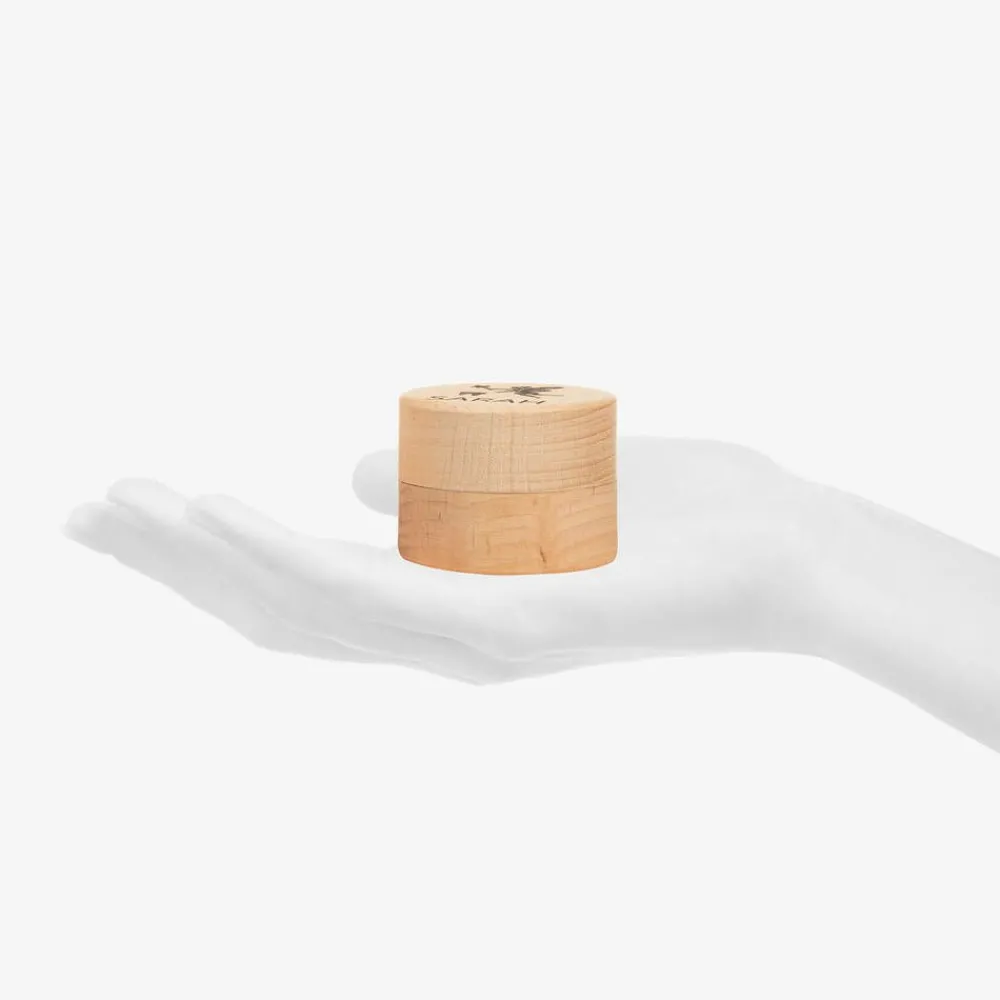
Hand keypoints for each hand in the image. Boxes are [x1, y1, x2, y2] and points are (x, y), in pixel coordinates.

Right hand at [64, 437, 827, 682]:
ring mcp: (468, 640)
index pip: (303, 590)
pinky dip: (280, 553)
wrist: (779, 551)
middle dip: (178, 564)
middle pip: (280, 609)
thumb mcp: (533, 482)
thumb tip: (348, 471)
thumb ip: (436, 486)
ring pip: (303, 606)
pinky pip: (367, 595)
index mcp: (445, 604)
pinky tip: (216, 511)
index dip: (210, 556)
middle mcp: (442, 637)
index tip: (138, 507)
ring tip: (123, 505)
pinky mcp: (503, 627)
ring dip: (205, 552)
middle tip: (86, 513)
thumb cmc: (665, 512)